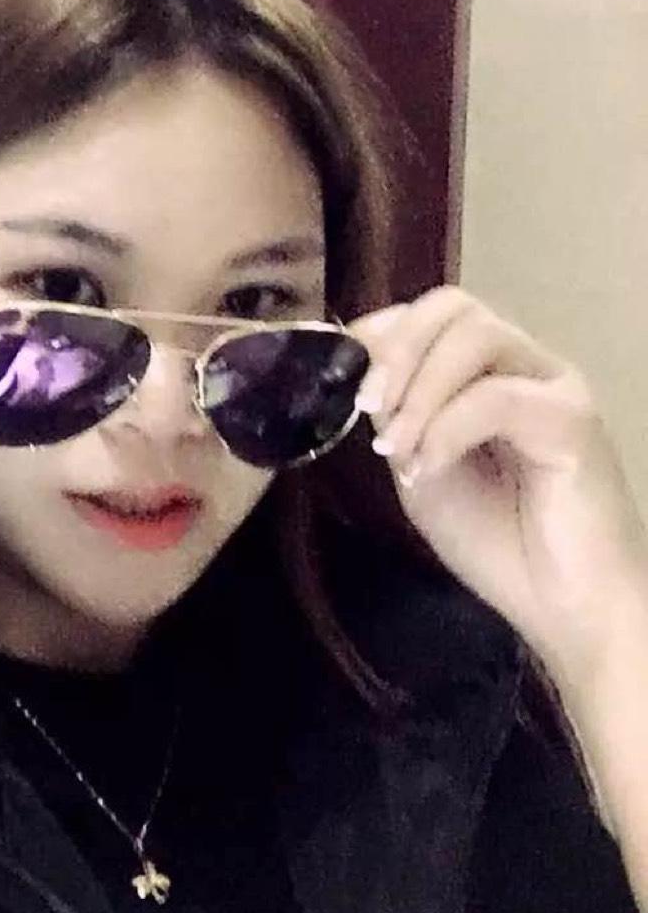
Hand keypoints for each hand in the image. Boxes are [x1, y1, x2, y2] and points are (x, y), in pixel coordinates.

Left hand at [347, 286, 647, 688]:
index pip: (431, 313)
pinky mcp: (572, 420)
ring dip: (418, 390)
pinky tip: (426, 470)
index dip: (380, 332)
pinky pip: (497, 396)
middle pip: (452, 305)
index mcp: (487, 370)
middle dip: (395, 349)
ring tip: (394, 449)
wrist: (564, 607)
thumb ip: (396, 419)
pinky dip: (446, 428)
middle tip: (367, 408)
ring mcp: (553, 385)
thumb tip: (357, 379)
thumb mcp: (420, 467)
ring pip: (476, 335)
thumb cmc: (497, 540)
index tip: (341, 376)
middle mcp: (524, 364)